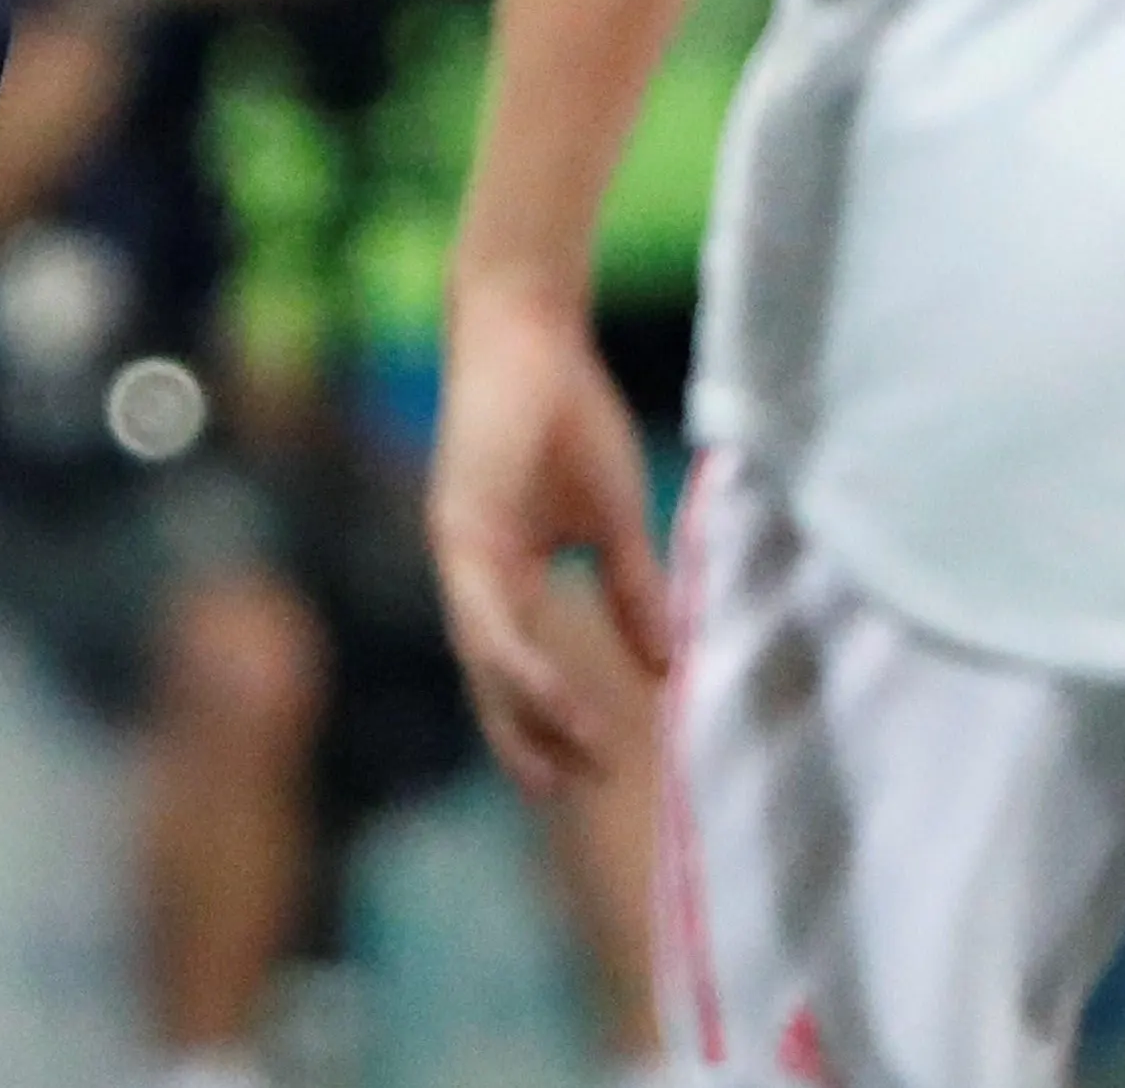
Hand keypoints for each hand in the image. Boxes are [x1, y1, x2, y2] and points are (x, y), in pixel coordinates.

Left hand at [426, 277, 675, 794]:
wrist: (531, 331)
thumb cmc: (568, 414)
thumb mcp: (616, 520)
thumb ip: (632, 592)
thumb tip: (664, 667)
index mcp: (502, 572)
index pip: (521, 664)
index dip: (551, 717)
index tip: (596, 766)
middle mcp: (472, 575)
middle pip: (494, 678)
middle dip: (528, 739)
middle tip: (566, 794)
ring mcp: (460, 556)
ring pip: (487, 659)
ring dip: (531, 714)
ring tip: (577, 761)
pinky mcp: (460, 531)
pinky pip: (485, 616)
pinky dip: (517, 659)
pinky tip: (547, 693)